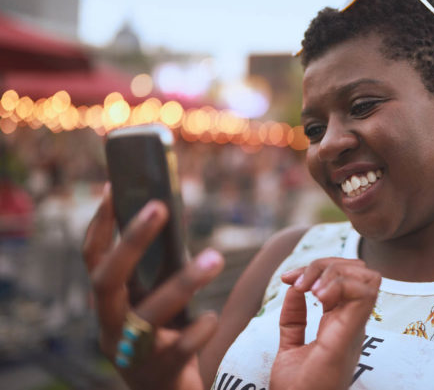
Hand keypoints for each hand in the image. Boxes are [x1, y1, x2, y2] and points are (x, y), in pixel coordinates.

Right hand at [82, 184, 223, 389]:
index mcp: (108, 302)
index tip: (114, 187)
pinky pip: (179, 347)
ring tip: (215, 257)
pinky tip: (212, 318)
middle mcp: (109, 325)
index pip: (92, 257)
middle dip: (131, 241)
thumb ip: (158, 271)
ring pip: (148, 313)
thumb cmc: (166, 335)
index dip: (100, 223)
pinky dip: (199, 329)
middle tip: (160, 207)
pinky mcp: (158, 373)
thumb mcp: (156, 300)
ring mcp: (130, 352)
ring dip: (183, 282)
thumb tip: (174, 218)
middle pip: (107, 280)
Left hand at [270, 258, 380, 389]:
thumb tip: (293, 289)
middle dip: (327, 264)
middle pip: (358, 271)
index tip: (288, 280)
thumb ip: (294, 319)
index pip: (344, 279)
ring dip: (334, 272)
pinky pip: (364, 294)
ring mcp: (354, 328)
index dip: (317, 270)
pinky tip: (317, 296)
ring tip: (311, 289)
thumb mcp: (290, 346)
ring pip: (366, 276)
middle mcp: (352, 323)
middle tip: (299, 282)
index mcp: (341, 324)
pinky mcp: (350, 334)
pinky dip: (340, 284)